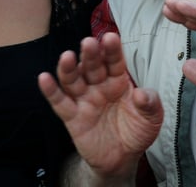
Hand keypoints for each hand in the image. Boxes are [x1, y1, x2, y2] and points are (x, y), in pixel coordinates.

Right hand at [38, 33, 162, 179]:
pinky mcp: (72, 117)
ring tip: (67, 57)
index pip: (114, 62)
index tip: (111, 38)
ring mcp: (84, 100)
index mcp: (118, 80)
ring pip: (73, 80)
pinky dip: (51, 91)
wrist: (122, 158)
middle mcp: (99, 86)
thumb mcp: (151, 118)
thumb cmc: (136, 131)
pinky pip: (60, 102)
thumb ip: (150, 104)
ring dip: (69, 68)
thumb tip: (143, 94)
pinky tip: (44, 79)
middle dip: (90, 54)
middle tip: (89, 42)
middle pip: (92, 67)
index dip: (112, 50)